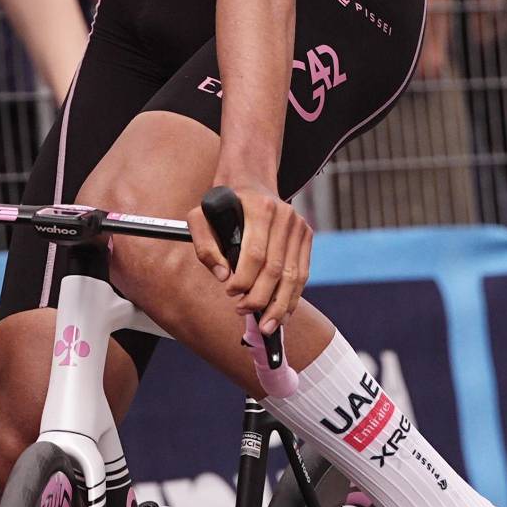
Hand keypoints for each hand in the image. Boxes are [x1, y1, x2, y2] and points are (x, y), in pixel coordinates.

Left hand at [188, 179, 312, 336]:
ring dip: (279, 306)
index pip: (256, 254)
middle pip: (276, 269)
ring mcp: (299, 226)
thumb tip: (223, 276)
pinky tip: (281, 314)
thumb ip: (205, 246)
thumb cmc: (222, 203)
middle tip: (243, 312)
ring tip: (266, 326)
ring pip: (293, 276)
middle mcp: (284, 216)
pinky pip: (302, 274)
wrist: (250, 180)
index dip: (244, 280)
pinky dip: (292, 297)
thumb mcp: (200, 215)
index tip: (230, 293)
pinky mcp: (306, 236)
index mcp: (260, 209)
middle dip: (260, 298)